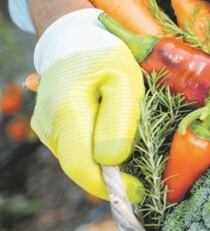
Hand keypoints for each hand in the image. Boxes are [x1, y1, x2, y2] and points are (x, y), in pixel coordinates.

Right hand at [32, 9, 144, 200]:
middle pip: (80, 167)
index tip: (139, 191)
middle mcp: (48, 125)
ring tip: (133, 151)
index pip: (82, 166)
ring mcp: (45, 128)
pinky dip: (96, 151)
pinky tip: (114, 138)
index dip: (110, 186)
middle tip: (144, 178)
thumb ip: (119, 120)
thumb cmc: (105, 56)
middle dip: (111, 178)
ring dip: (105, 164)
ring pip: (78, 160)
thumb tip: (112, 160)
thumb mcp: (125, 80)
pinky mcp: (49, 128)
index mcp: (66, 112)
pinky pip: (76, 148)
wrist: (74, 38)